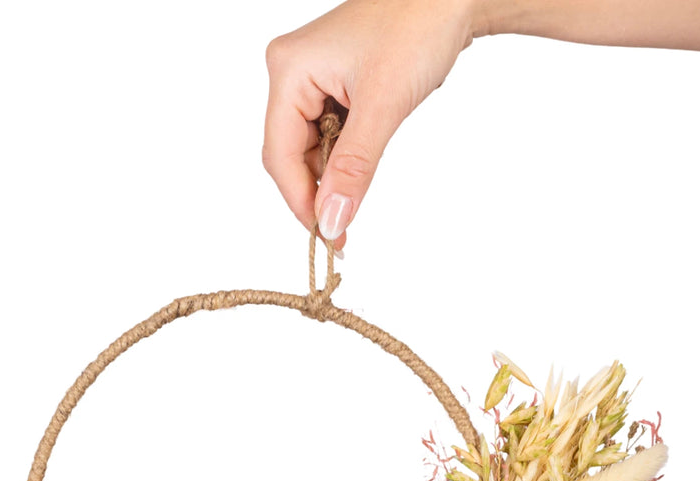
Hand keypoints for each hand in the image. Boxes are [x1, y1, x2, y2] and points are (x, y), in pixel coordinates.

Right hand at [263, 0, 478, 245]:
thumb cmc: (419, 26)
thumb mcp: (383, 106)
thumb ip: (354, 169)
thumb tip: (332, 221)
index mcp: (289, 70)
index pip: (280, 155)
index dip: (301, 202)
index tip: (330, 236)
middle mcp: (291, 72)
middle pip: (290, 154)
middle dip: (318, 191)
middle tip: (345, 228)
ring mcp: (310, 78)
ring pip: (310, 149)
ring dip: (334, 175)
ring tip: (361, 188)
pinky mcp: (332, 83)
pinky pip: (328, 134)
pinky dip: (345, 157)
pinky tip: (365, 159)